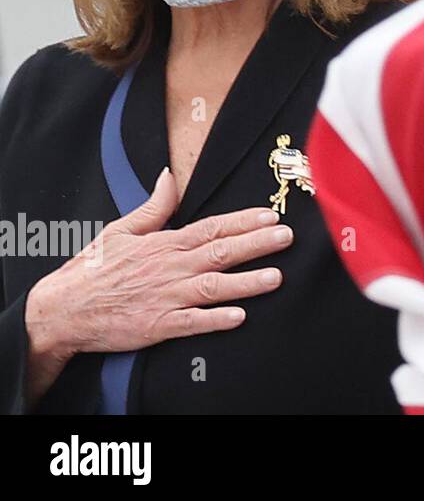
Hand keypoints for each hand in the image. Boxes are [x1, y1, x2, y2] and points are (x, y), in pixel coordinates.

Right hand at [24, 168, 292, 397]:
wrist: (61, 310)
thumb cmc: (93, 269)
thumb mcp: (121, 230)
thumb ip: (154, 205)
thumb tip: (169, 175)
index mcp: (164, 244)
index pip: (211, 228)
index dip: (242, 221)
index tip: (270, 215)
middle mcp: (169, 268)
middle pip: (220, 253)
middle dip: (256, 244)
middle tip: (286, 237)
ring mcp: (164, 297)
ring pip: (212, 287)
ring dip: (246, 282)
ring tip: (276, 277)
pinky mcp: (156, 325)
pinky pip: (191, 323)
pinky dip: (214, 319)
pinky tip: (239, 316)